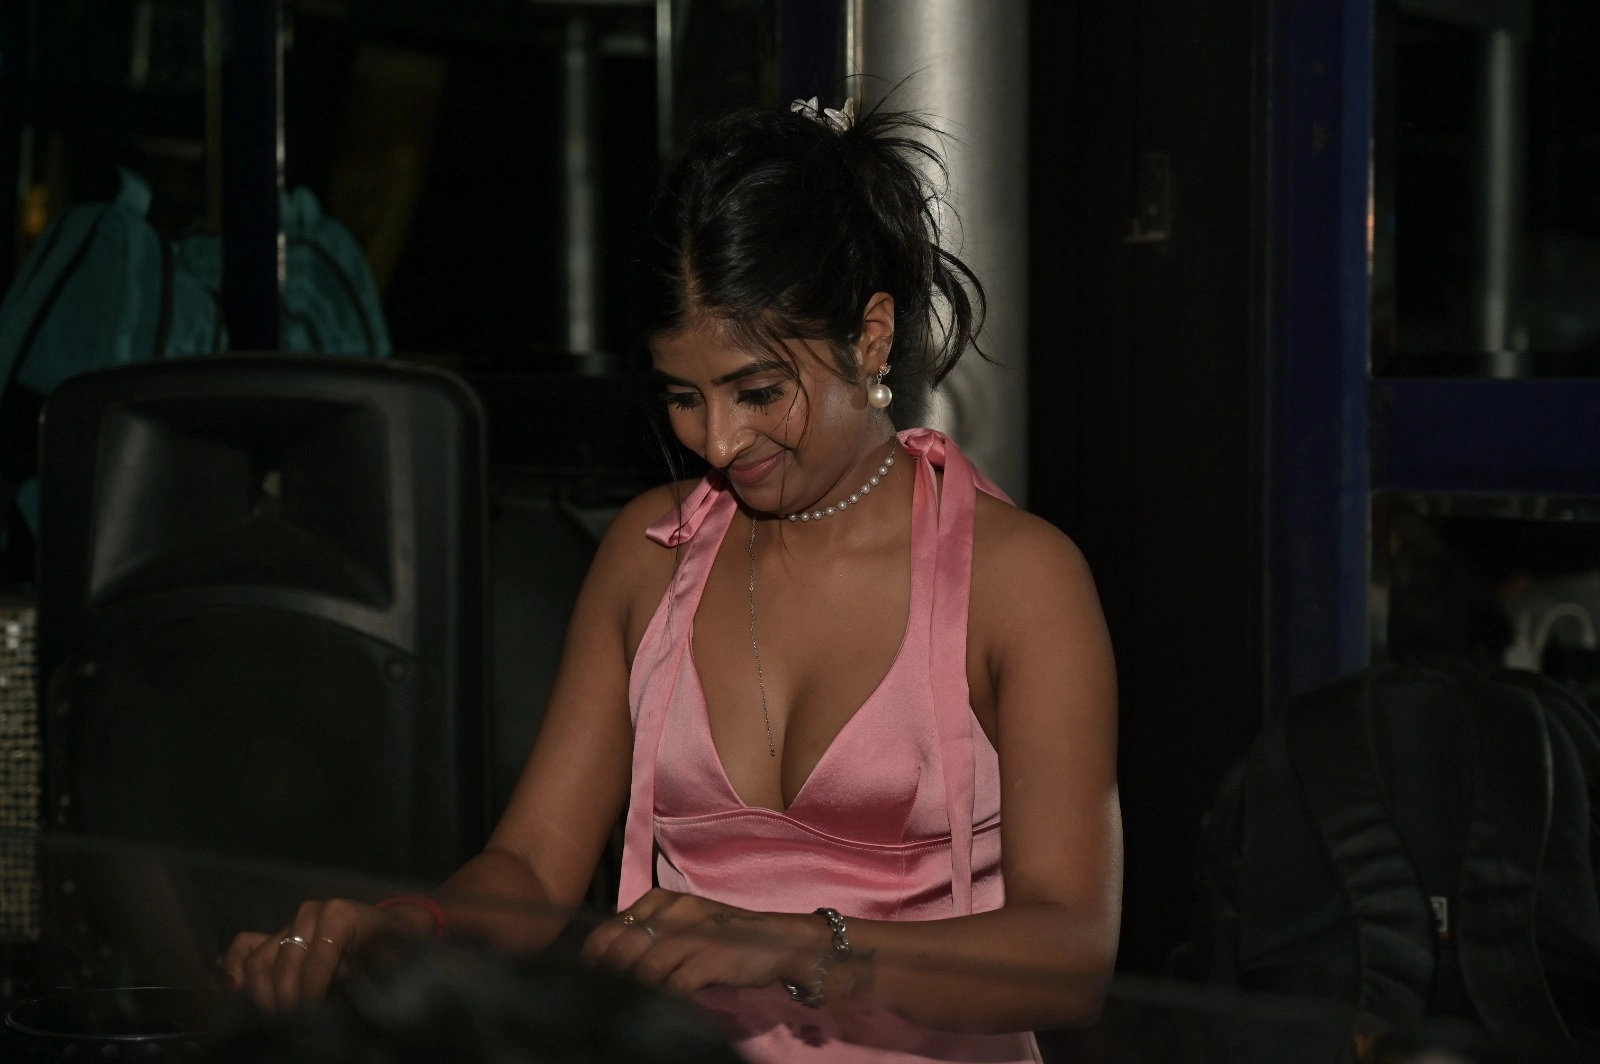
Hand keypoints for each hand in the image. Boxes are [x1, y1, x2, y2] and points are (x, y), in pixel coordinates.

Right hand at [223, 898, 416, 1011]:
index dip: (312, 991)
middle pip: (283, 962)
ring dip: (261, 994)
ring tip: (275, 1017)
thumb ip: (364, 972)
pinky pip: (244, 947)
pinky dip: (236, 971)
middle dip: (286, 998)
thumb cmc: (390, 944)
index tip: (312, 1016)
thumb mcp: (386, 957)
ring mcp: (289, 922)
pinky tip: (239, 994)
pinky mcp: (275, 933)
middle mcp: (309, 913)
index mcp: (338, 914)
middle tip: (292, 1023)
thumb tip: (342, 1000)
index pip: (316, 959)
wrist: (387, 927)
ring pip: (258, 960)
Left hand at [581, 889, 826, 995]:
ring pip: (645, 963)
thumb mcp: (686, 923)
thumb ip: (653, 931)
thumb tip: (611, 957)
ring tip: (628, 1001)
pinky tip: (661, 1004)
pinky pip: (676, 982)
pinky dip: (663, 995)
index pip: (617, 923)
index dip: (596, 950)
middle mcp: (676, 912)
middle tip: (602, 992)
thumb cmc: (726, 935)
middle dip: (609, 971)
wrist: (778, 940)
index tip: (587, 970)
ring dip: (634, 986)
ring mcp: (695, 935)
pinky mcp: (712, 958)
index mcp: (665, 900)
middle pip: (626, 944)